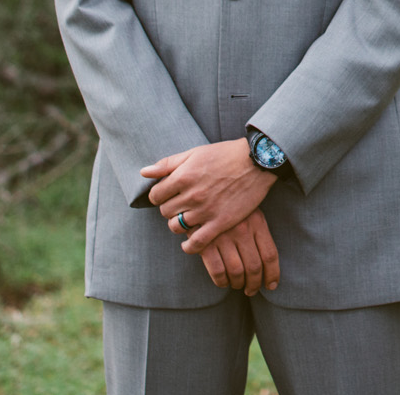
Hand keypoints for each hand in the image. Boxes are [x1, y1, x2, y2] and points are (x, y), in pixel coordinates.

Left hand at [142, 139, 277, 253]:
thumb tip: (143, 173)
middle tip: (180, 206)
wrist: (256, 161)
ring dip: (178, 224)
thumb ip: (167, 164)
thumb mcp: (194, 153)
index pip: (156, 195)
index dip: (159, 196)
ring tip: (187, 219)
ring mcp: (205, 210)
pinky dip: (189, 246)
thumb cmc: (224, 154)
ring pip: (177, 227)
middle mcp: (192, 194)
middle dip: (169, 209)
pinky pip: (196, 243)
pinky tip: (189, 244)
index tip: (168, 195)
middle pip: (165, 212)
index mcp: (183, 176)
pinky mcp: (220, 222)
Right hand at [200, 209, 280, 294]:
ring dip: (238, 284)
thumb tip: (267, 265)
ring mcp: (223, 236)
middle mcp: (242, 229)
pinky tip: (223, 282)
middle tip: (252, 290)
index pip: (270, 255)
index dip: (272, 274)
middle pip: (254, 267)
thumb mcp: (249, 210)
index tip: (271, 285)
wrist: (202, 191)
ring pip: (236, 272)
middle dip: (254, 284)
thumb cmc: (230, 204)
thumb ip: (258, 232)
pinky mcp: (205, 243)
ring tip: (237, 285)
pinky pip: (217, 271)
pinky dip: (221, 281)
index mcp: (257, 221)